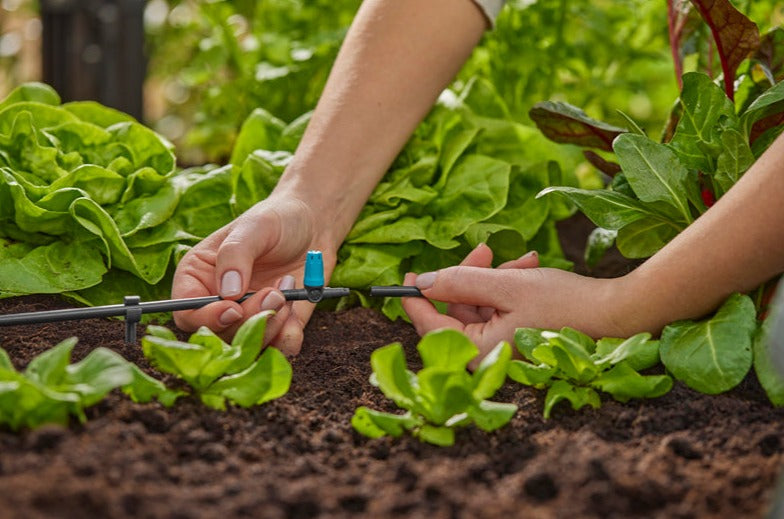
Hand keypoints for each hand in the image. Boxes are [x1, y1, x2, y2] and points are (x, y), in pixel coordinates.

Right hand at [171, 194, 335, 354]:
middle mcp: (218, 303)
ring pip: (248, 345)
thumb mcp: (254, 227)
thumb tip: (227, 294)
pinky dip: (288, 336)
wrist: (313, 225)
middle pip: (218, 335)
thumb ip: (235, 255)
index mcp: (198, 278)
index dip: (207, 318)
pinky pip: (278, 349)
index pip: (186, 313)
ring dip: (271, 326)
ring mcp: (247, 318)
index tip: (233, 308)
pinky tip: (296, 308)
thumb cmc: (276, 219)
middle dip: (249, 320)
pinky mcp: (276, 327)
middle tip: (275, 294)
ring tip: (288, 290)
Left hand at [402, 244, 621, 367]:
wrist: (616, 314)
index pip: (430, 324)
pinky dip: (507, 286)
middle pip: (456, 312)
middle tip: (483, 250)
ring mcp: (503, 346)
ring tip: (521, 260)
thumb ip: (459, 282)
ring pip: (479, 306)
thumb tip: (422, 281)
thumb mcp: (506, 284)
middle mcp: (487, 355)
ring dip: (494, 278)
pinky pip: (498, 308)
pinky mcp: (517, 335)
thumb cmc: (563, 303)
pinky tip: (528, 267)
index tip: (407, 274)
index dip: (415, 297)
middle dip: (468, 277)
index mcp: (479, 351)